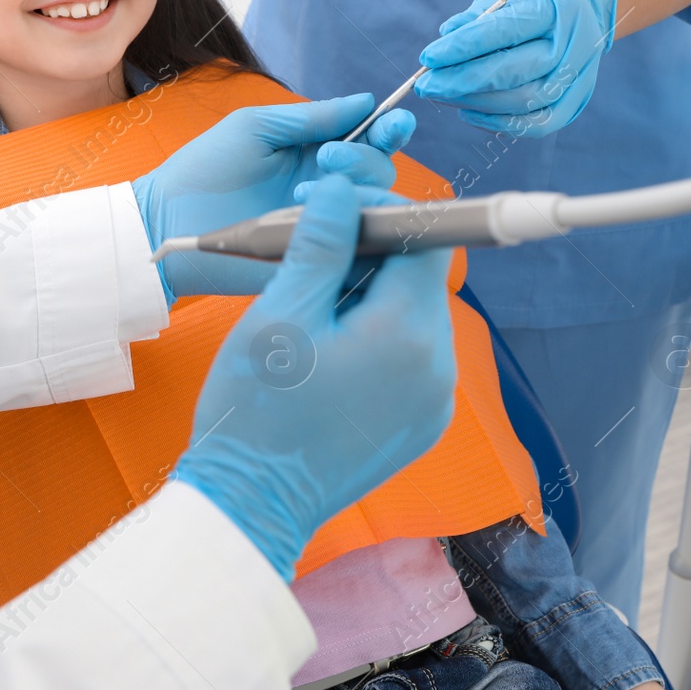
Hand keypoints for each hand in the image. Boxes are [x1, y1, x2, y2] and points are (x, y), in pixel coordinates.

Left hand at [132, 95, 415, 301]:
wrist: (169, 220)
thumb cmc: (206, 168)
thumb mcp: (255, 128)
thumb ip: (309, 117)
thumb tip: (365, 101)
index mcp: (315, 152)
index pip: (369, 139)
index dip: (389, 130)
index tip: (394, 122)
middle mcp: (326, 188)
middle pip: (378, 172)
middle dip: (364, 159)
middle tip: (327, 157)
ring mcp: (322, 224)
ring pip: (370, 207)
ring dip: (349, 192)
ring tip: (301, 192)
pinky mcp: (314, 258)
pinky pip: (351, 248)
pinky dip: (348, 232)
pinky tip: (323, 223)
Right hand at [173, 175, 456, 578]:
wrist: (251, 501)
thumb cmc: (257, 407)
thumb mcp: (281, 312)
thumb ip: (322, 243)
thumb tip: (346, 188)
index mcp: (407, 332)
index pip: (425, 237)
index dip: (381, 209)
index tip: (334, 205)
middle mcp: (439, 366)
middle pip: (419, 276)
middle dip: (370, 253)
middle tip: (308, 251)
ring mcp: (435, 400)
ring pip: (413, 314)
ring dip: (370, 295)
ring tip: (310, 304)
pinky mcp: (422, 423)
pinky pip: (410, 356)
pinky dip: (376, 336)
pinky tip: (327, 346)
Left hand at [415, 0, 618, 137]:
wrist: (586, 6)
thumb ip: (476, 17)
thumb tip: (445, 36)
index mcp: (554, 7)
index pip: (503, 31)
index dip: (462, 47)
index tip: (428, 57)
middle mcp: (571, 43)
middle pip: (512, 72)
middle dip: (460, 81)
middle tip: (425, 85)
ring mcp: (577, 75)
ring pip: (522, 101)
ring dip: (474, 102)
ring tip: (442, 94)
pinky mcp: (575, 100)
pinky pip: (537, 124)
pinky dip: (499, 123)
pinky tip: (468, 112)